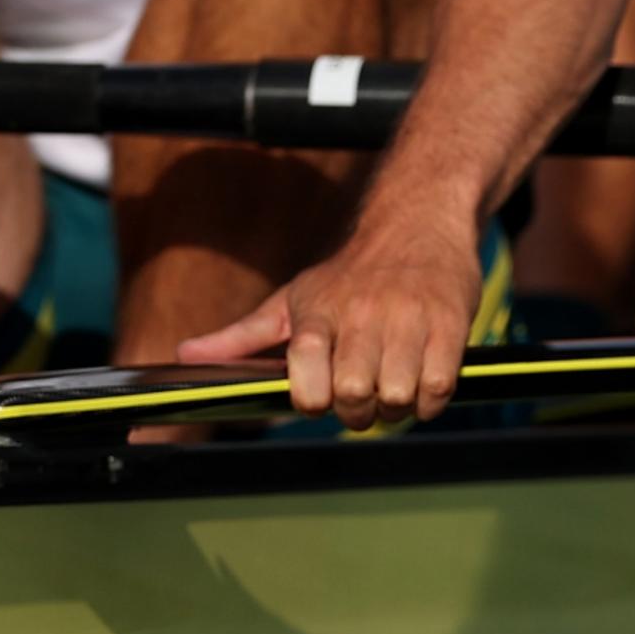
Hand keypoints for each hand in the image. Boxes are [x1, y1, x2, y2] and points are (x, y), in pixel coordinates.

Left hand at [177, 209, 481, 430]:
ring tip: (393, 386)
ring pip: (398, 397)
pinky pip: (439, 388)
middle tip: (362, 397)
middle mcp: (361, 314)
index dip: (312, 400)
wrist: (417, 220)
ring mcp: (408, 319)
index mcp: (317, 312)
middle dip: (357, 413)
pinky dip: (429, 401)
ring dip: (396, 408)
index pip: (306, 372)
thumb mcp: (291, 298)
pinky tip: (421, 382)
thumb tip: (184, 357)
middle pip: (355, 396)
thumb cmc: (348, 273)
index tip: (320, 396)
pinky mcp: (450, 324)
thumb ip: (241, 336)